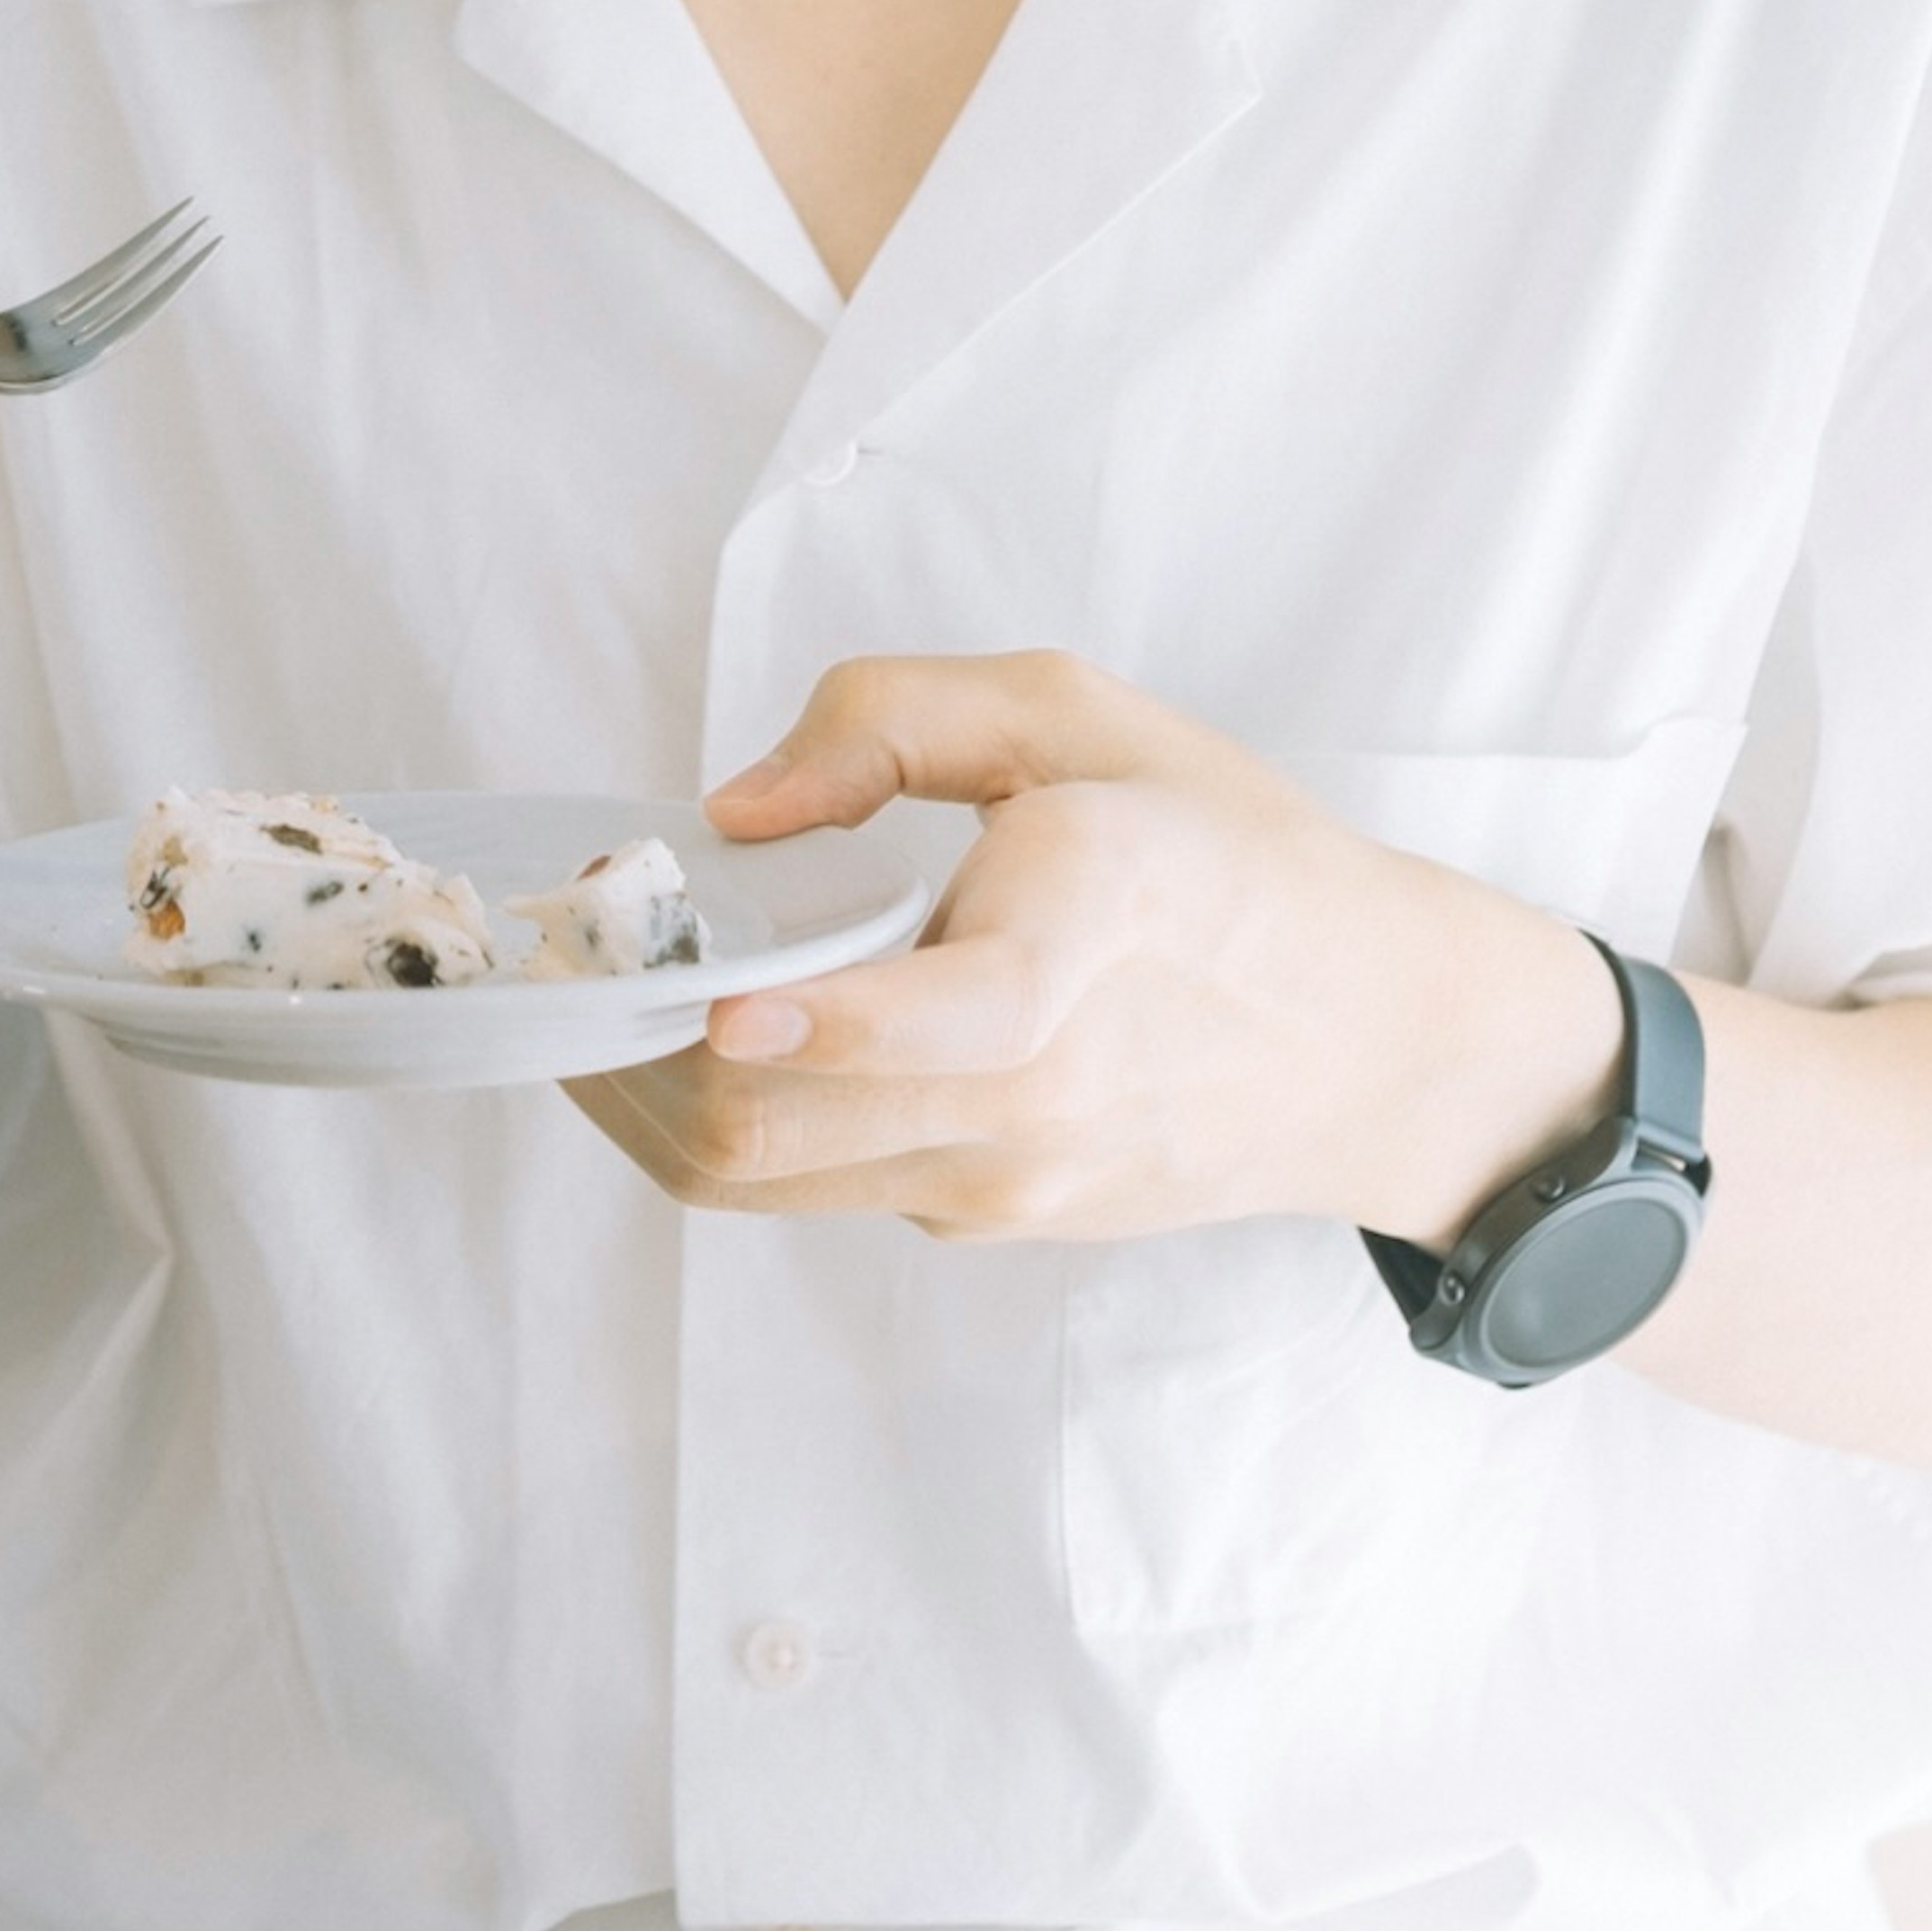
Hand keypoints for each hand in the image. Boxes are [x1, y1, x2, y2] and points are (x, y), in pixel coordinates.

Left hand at [569, 652, 1620, 1244]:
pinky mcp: (993, 1218)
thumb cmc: (1227, 848)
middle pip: (767, 1128)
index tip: (696, 982)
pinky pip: (824, 1188)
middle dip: (625, 1057)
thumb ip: (895, 718)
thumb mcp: (1078, 712)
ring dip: (648, 1101)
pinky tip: (710, 1033)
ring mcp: (1005, 1179)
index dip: (780, 1018)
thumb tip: (738, 809)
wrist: (1375, 1038)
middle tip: (556, 965)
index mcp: (1071, 943)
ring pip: (763, 1183)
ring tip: (587, 1002)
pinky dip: (736, 1120)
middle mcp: (1029, 1093)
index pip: (911, 1030)